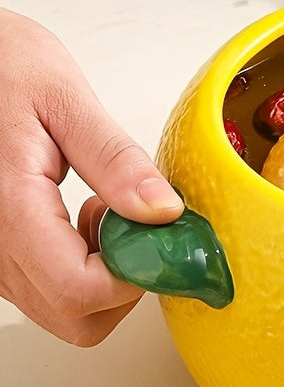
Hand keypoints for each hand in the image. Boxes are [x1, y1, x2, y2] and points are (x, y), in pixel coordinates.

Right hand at [0, 9, 183, 345]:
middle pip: (76, 319)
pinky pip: (46, 292)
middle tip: (132, 226)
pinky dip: (80, 273)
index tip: (156, 234)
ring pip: (63, 313)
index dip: (133, 274)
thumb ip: (115, 161)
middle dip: (123, 284)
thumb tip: (165, 212)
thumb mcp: (64, 99)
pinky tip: (81, 220)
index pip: (80, 290)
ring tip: (103, 212)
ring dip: (103, 278)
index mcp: (7, 208)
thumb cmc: (1, 67)